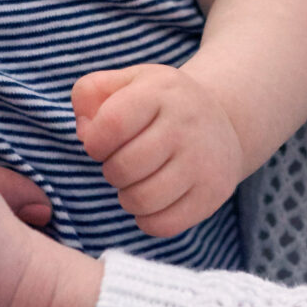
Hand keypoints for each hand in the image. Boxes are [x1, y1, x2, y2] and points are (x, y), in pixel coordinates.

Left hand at [73, 64, 245, 238]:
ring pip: (141, 200)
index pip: (113, 123)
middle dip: (111, 170)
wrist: (221, 120)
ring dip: (127, 197)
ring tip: (136, 182)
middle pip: (124, 167)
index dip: (95, 142)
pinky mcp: (213, 193)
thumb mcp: (125, 82)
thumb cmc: (159, 104)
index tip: (100, 144)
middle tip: (122, 163)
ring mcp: (203, 160)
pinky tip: (153, 199)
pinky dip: (148, 219)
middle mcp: (186, 124)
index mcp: (161, 91)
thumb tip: (85, 134)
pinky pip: (163, 224)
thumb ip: (89, 94)